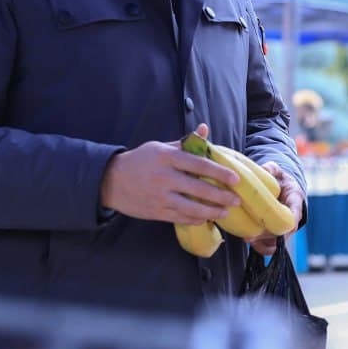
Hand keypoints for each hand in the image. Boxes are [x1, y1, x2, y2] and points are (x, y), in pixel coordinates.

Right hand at [99, 124, 241, 224]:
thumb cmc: (140, 161)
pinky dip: (195, 219)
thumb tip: (205, 129)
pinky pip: (180, 218)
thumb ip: (185, 143)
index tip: (235, 179)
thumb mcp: (160, 147)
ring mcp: (160, 197)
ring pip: (191, 207)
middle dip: (221, 196)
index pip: (199, 165)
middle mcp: (164, 177)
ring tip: (226, 211)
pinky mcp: (155, 212)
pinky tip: (206, 218)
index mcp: (167, 158)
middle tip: (236, 199)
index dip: (220, 172)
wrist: (111, 180)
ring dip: (212, 211)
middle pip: (199, 188)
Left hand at [247, 160, 304, 256]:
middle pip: (284, 233)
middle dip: (268, 236)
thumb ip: (271, 168)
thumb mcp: (275, 170)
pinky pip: (269, 246)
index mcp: (295, 199)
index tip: (281, 228)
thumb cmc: (279, 178)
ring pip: (277, 243)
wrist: (280, 188)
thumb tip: (263, 169)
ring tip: (247, 239)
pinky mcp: (273, 233)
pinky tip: (247, 240)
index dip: (289, 222)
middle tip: (250, 236)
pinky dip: (260, 247)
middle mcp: (291, 216)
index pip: (296, 213)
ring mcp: (282, 226)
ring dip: (263, 244)